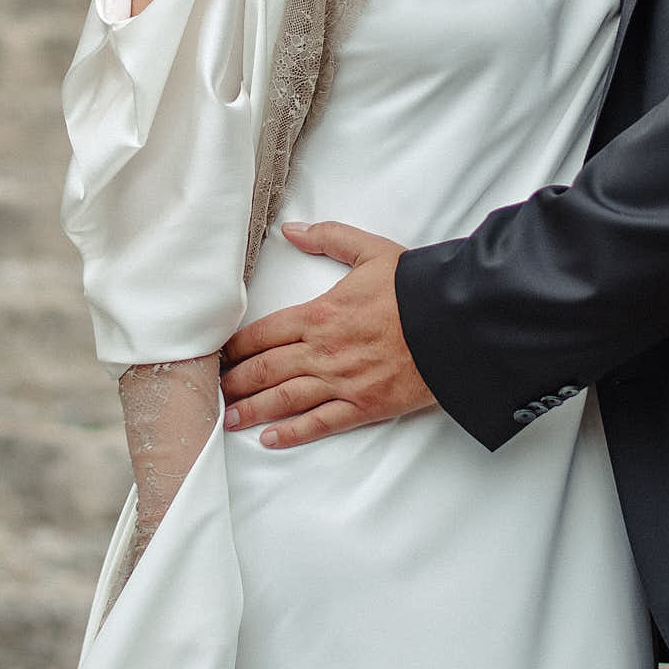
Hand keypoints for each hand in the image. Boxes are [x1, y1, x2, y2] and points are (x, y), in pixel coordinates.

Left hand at [220, 221, 436, 447]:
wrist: (456, 322)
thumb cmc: (415, 287)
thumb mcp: (371, 250)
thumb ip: (328, 238)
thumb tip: (292, 229)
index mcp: (320, 314)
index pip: (263, 334)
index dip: (236, 348)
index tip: (218, 357)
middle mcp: (323, 351)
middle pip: (265, 370)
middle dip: (235, 382)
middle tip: (213, 393)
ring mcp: (342, 381)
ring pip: (284, 399)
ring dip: (252, 410)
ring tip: (228, 419)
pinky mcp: (364, 405)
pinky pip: (320, 423)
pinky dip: (292, 433)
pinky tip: (270, 439)